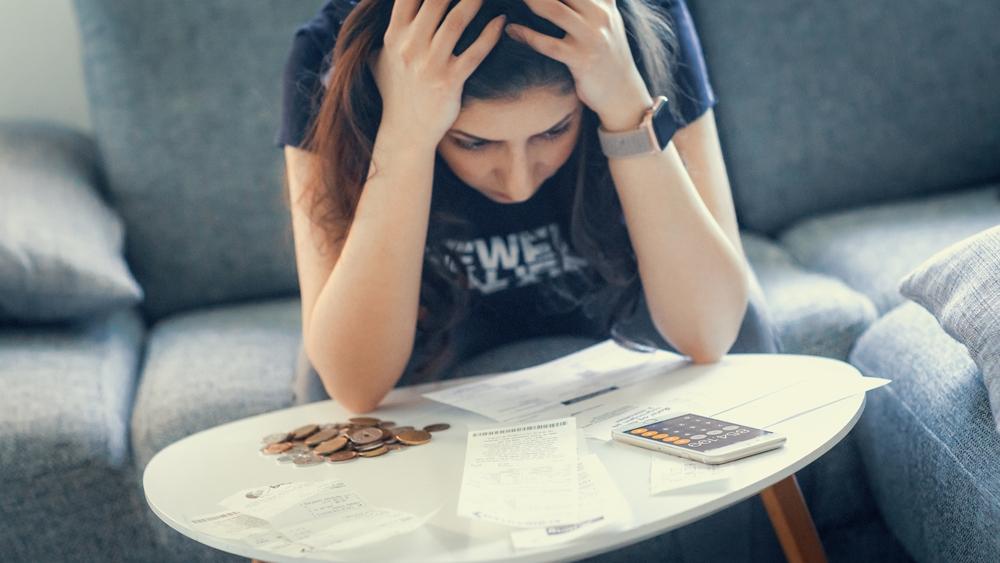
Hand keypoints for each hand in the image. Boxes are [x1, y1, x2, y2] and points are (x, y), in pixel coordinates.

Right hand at [370, 0, 505, 146]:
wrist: (405, 131)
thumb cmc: (394, 93)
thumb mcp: (380, 59)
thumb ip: (387, 32)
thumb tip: (384, 11)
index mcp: (394, 36)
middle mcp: (409, 47)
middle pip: (435, 1)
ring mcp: (429, 65)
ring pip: (456, 21)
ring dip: (474, 1)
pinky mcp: (449, 82)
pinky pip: (474, 53)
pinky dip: (490, 35)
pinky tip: (501, 21)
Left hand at [504, 0, 652, 127]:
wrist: (623, 93)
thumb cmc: (607, 56)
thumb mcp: (607, 20)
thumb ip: (594, 1)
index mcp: (603, 2)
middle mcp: (599, 15)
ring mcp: (591, 37)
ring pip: (553, 10)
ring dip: (528, 1)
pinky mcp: (582, 60)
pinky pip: (548, 44)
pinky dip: (526, 35)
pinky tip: (511, 29)